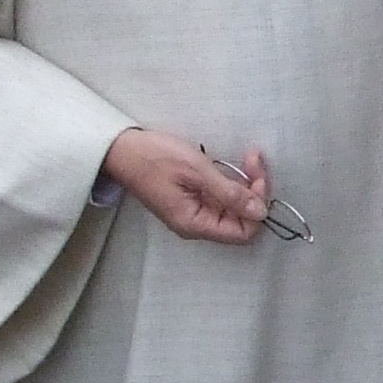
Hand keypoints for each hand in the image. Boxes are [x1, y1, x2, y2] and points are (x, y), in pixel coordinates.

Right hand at [102, 128, 272, 243]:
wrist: (121, 149)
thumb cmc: (154, 158)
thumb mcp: (196, 170)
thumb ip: (229, 192)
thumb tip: (261, 212)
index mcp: (195, 224)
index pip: (243, 232)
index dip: (256, 208)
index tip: (256, 178)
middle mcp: (196, 224)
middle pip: (241, 219)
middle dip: (254, 191)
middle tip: (253, 160)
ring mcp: (195, 212)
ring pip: (234, 207)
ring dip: (246, 184)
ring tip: (248, 158)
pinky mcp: (193, 200)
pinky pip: (221, 198)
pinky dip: (233, 182)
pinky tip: (235, 164)